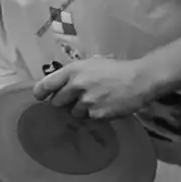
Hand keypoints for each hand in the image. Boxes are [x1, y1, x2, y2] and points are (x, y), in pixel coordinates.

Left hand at [34, 57, 158, 121]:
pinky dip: (94, 115)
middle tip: (74, 99)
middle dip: (63, 103)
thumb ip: (75, 73)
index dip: (40, 93)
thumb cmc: (116, 69)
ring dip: (80, 110)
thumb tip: (59, 83)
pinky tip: (104, 107)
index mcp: (73, 70)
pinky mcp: (96, 115)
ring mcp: (86, 102)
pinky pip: (88, 119)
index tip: (40, 97)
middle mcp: (76, 86)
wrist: (140, 80)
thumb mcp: (93, 63)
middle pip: (56, 103)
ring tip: (95, 102)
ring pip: (72, 113)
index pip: (46, 85)